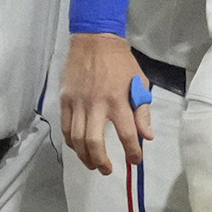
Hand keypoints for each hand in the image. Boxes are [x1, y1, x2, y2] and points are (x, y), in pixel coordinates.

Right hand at [59, 33, 153, 175]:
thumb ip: (142, 111)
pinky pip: (65, 127)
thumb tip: (146, 136)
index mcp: (118, 99)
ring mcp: (78, 102)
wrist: (95, 40)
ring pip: (76, 138)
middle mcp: (97, 104)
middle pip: (94, 142)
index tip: (135, 161)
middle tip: (107, 170)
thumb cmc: (121, 62)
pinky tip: (79, 149)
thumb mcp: (139, 82)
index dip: (132, 152)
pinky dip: (71, 142)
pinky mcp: (65, 100)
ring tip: (93, 164)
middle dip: (101, 161)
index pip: (127, 133)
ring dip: (84, 156)